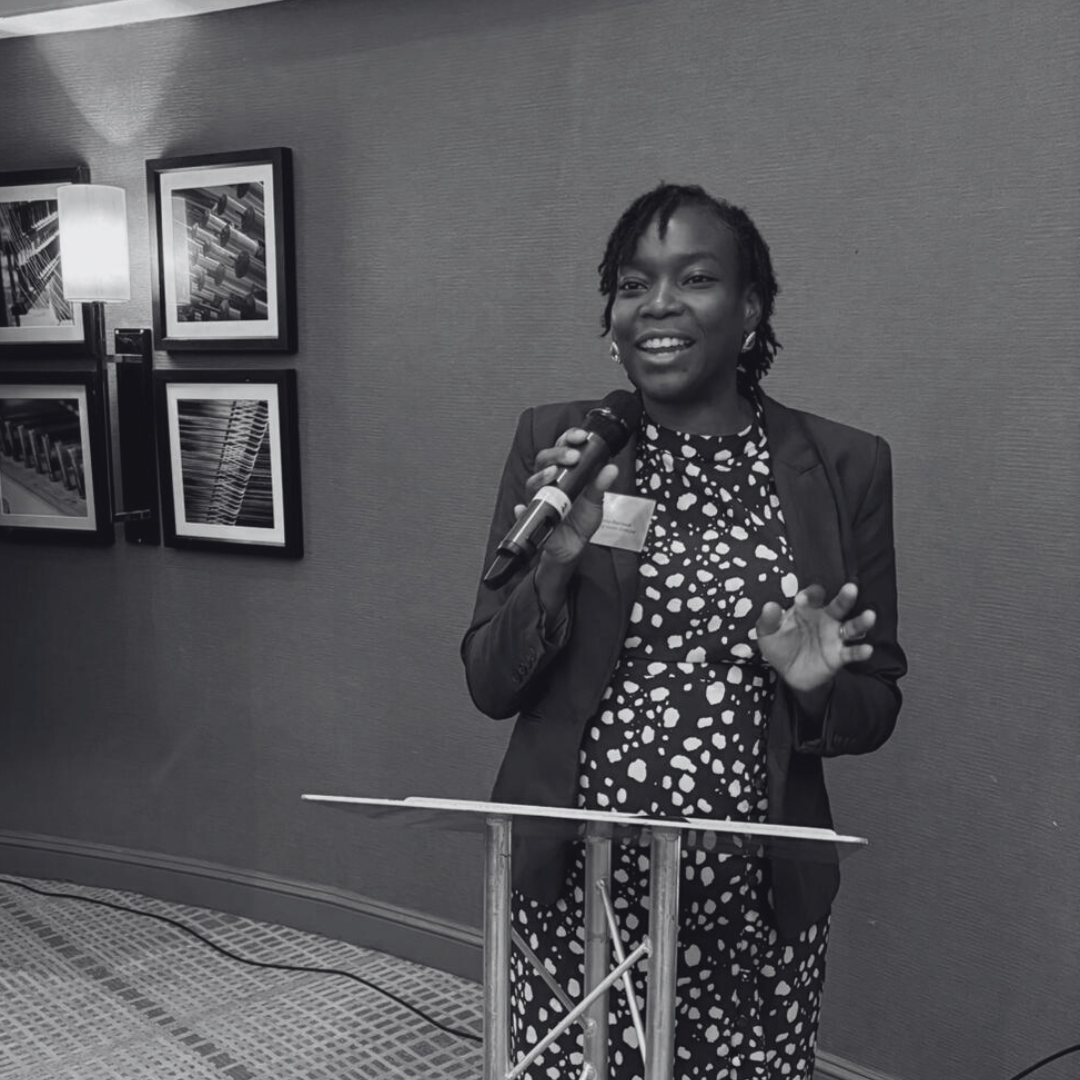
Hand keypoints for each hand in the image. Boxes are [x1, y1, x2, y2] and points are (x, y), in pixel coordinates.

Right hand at [514, 428, 618, 565]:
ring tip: (552, 474)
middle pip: (544, 459)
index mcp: (563, 472)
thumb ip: (600, 484)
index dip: (569, 438)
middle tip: (573, 457)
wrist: (572, 546)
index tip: (581, 437)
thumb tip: (611, 468)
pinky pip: (523, 512)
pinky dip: (521, 510)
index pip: (561, 448)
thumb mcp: (595, 501)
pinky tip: (522, 508)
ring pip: (532, 482)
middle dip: (557, 454)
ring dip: (542, 476)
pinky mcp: (533, 517)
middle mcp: (548, 482)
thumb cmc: (579, 520)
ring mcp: (539, 499)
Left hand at [755, 582, 874, 691]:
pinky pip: (852, 652)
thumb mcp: (768, 634)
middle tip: (851, 588)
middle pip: (839, 606)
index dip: (809, 595)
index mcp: (808, 609)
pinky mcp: (839, 656)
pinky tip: (867, 649)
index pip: (813, 596)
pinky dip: (860, 651)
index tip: (800, 600)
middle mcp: (825, 619)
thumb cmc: (781, 646)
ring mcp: (834, 637)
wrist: (789, 673)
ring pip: (852, 626)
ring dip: (861, 621)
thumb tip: (769, 606)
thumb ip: (767, 620)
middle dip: (845, 597)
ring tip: (870, 616)